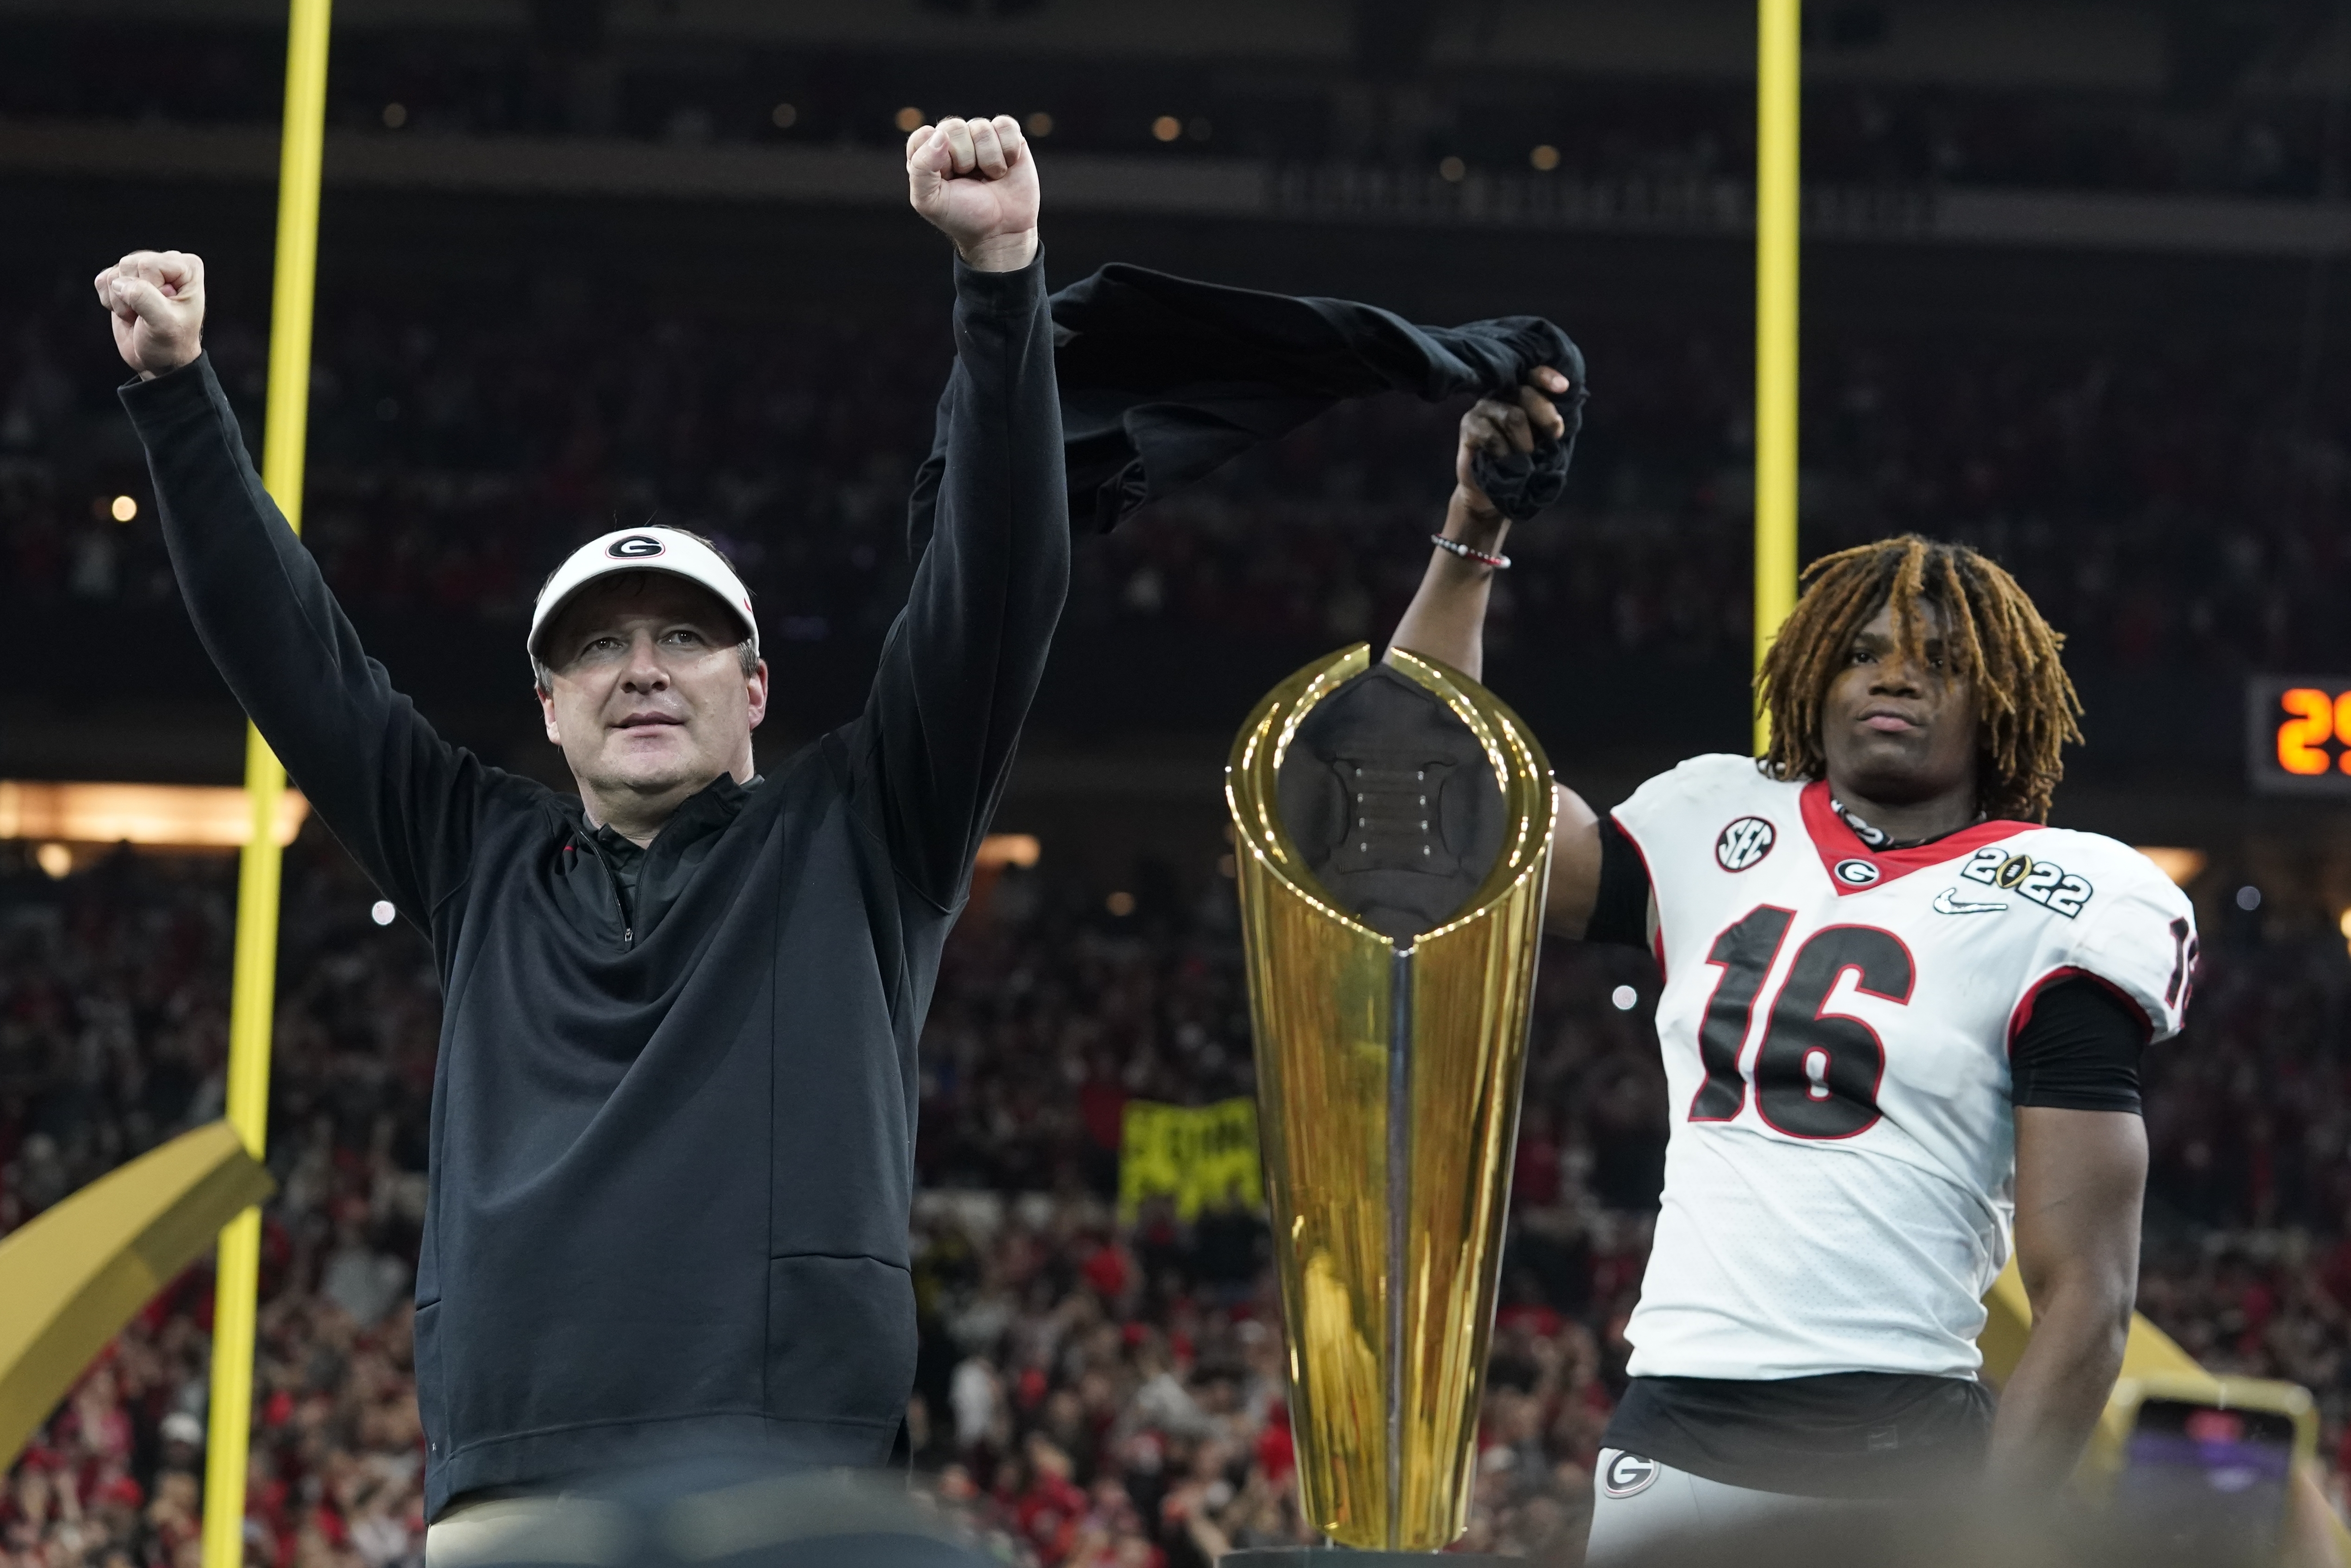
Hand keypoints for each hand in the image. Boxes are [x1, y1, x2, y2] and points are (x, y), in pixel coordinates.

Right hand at [94, 250, 206, 379]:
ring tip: (140, 315)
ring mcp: (143, 270)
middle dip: (132, 296)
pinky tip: (128, 312)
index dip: (149, 290)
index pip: (148, 264)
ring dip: (120, 301)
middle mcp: (166, 263)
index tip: (162, 310)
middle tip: (148, 315)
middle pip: (128, 264)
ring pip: (113, 274)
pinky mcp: (123, 280)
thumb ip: (144, 299)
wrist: (160, 361)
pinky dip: (109, 301)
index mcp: (187, 267)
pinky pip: (102, 280)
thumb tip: (119, 283)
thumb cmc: (171, 344)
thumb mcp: (164, 324)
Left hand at [906, 115, 1039, 271]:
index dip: (937, 157)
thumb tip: (941, 135)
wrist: (1001, 232)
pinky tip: (1007, 166)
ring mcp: (981, 138)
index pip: (924, 135)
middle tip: (971, 179)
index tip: (947, 180)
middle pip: (954, 127)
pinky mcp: (1008, 138)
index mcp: (929, 154)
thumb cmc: (963, 217)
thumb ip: (921, 167)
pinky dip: (1008, 148)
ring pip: (982, 128)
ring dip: (989, 159)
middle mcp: (954, 141)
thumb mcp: (929, 201)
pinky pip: (1006, 125)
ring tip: (992, 177)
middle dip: (965, 158)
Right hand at [1452, 365, 1571, 520]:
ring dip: (1525, 442)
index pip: (1533, 375)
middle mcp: (1501, 394)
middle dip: (1546, 416)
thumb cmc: (1521, 464)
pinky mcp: (1469, 425)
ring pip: (1513, 416)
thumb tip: (1560, 419)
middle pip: (1526, 394)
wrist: (1491, 493)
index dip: (1547, 376)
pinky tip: (1503, 462)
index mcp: (1521, 394)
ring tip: (1524, 457)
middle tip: (1554, 436)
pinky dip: (1505, 453)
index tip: (1563, 387)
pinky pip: (1493, 436)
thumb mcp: (1543, 443)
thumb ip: (1550, 425)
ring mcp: (1483, 408)